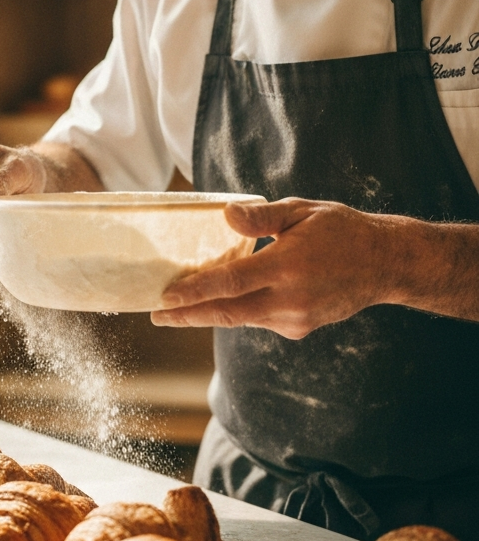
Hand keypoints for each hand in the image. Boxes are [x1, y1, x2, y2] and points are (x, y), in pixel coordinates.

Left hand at [151, 198, 393, 338]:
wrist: (384, 264)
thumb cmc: (340, 231)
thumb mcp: (301, 211)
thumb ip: (260, 217)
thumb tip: (225, 215)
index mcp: (288, 265)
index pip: (229, 283)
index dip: (194, 292)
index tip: (164, 297)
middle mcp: (290, 298)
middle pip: (227, 312)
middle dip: (187, 315)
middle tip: (155, 315)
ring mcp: (295, 318)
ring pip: (241, 318)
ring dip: (209, 312)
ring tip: (180, 306)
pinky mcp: (299, 328)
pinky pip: (259, 318)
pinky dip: (240, 309)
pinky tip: (228, 298)